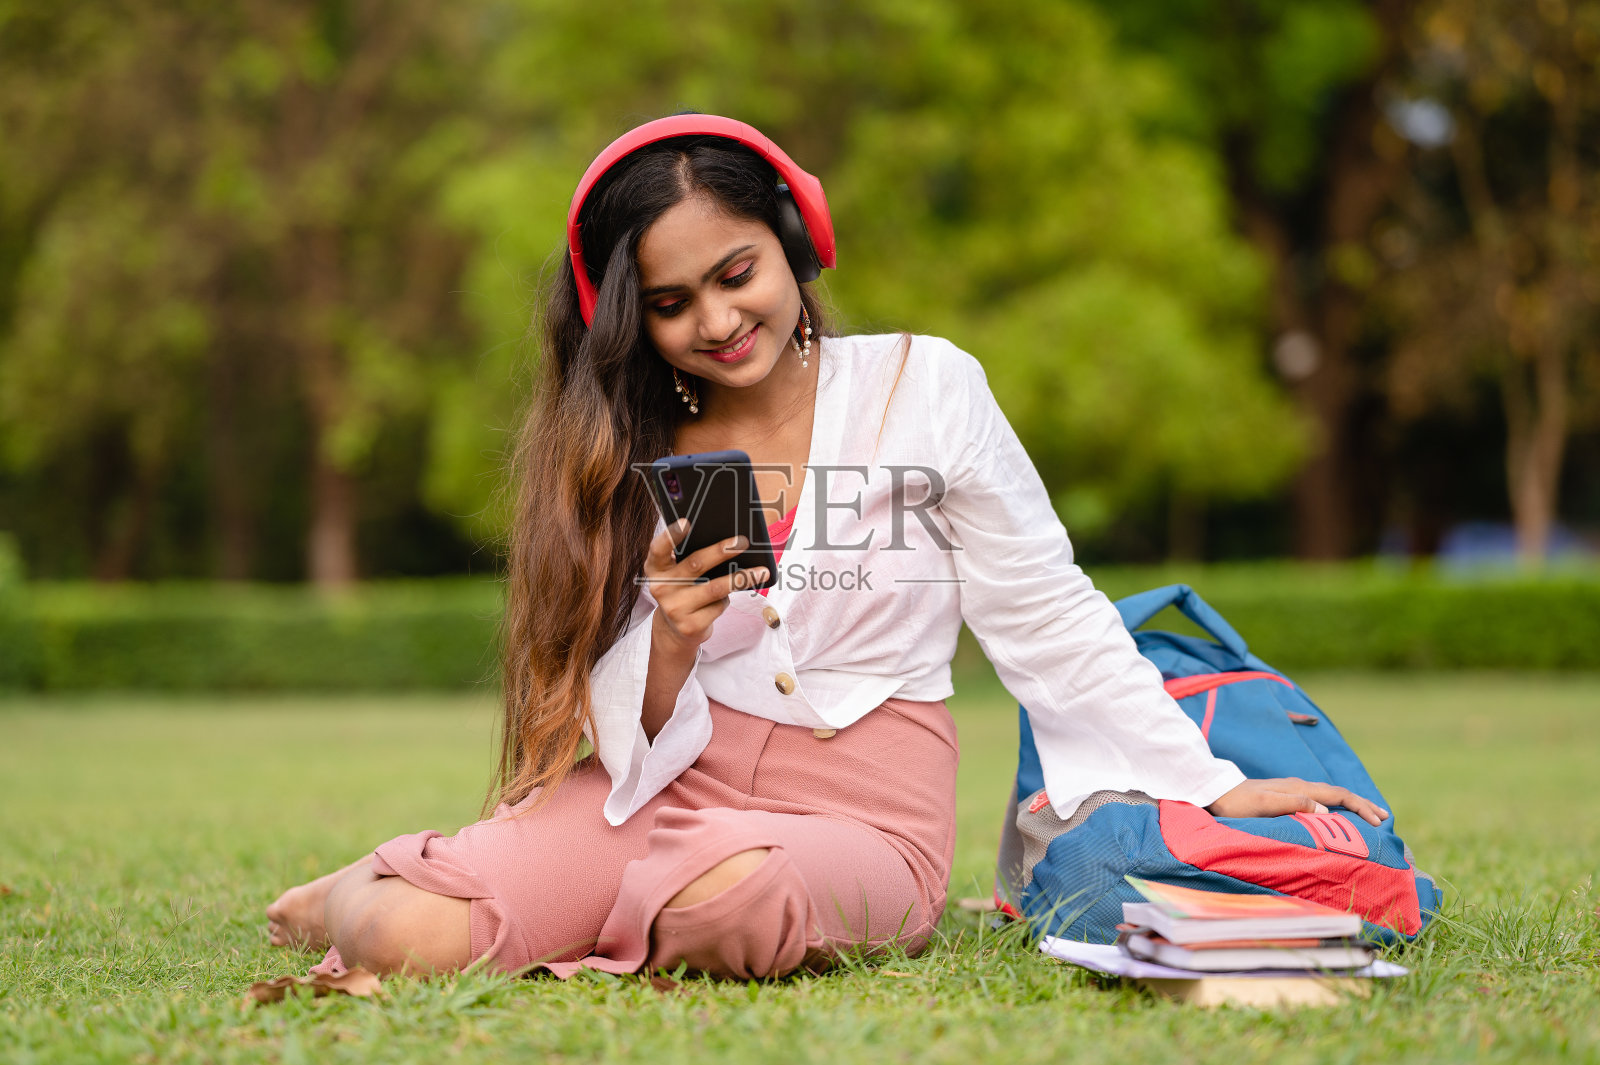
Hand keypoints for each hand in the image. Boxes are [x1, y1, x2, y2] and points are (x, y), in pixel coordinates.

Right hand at [643, 519, 767, 651]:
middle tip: (742, 541)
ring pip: (715, 588)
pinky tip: (726, 598)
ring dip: (741, 578)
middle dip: (721, 551)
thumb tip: (730, 539)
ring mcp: (674, 608)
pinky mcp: (690, 625)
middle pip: (695, 564)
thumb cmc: (684, 590)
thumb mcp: (681, 572)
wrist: (675, 629)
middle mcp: (660, 587)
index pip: (659, 548)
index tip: (687, 522)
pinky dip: (726, 600)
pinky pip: (718, 606)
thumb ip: (693, 555)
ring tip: (761, 571)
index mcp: (655, 568)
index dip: (671, 535)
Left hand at [1207, 778, 1389, 826]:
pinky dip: (1336, 805)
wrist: (1217, 793)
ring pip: (1330, 794)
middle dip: (1363, 804)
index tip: (1378, 820)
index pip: (1338, 795)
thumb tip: (1326, 811)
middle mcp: (1299, 786)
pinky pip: (1319, 798)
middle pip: (1338, 793)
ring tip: (1368, 814)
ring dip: (1351, 804)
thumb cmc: (1238, 803)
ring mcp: (1293, 789)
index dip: (1360, 806)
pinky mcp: (1286, 795)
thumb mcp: (1265, 805)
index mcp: (1299, 788)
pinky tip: (1336, 812)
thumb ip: (1294, 804)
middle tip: (1384, 816)